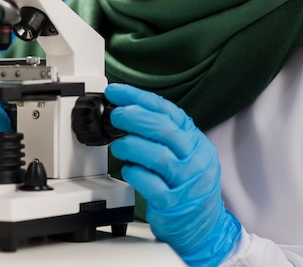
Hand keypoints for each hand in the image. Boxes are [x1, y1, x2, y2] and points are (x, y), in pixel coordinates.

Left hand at [105, 83, 240, 266]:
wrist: (206, 229)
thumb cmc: (189, 186)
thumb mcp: (186, 153)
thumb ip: (165, 134)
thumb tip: (129, 110)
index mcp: (196, 142)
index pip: (168, 111)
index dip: (139, 98)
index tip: (116, 92)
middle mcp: (195, 159)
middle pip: (164, 130)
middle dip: (134, 118)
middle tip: (116, 116)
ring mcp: (186, 182)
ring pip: (157, 156)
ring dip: (131, 146)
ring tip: (118, 146)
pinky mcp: (173, 204)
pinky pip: (150, 184)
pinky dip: (134, 173)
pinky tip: (129, 170)